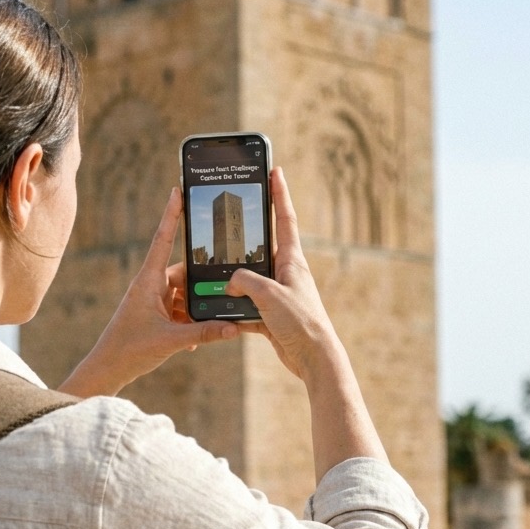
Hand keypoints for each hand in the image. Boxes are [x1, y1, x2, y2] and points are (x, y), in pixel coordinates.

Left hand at [59, 188, 238, 396]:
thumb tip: (233, 328)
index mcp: (148, 280)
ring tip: (208, 322)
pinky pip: (180, 310)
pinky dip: (190, 322)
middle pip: (184, 272)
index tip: (178, 190)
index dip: (171, 214)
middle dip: (201, 282)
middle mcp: (151, 285)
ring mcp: (153, 300)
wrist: (108, 370)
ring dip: (196, 307)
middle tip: (222, 285)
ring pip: (184, 293)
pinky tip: (195, 339)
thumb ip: (204, 333)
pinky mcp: (156, 314)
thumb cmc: (130, 350)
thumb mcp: (171, 341)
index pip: (163, 239)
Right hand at [224, 167, 342, 381]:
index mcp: (291, 260)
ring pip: (250, 278)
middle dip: (248, 233)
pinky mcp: (272, 314)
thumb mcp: (269, 295)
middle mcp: (286, 273)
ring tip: (215, 269)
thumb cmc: (300, 322)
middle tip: (232, 215)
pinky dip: (235, 307)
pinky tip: (221, 309)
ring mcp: (279, 293)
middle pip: (263, 245)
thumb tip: (229, 282)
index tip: (275, 171)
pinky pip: (247, 304)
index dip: (279, 193)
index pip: (285, 218)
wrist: (314, 358)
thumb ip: (245, 281)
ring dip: (234, 278)